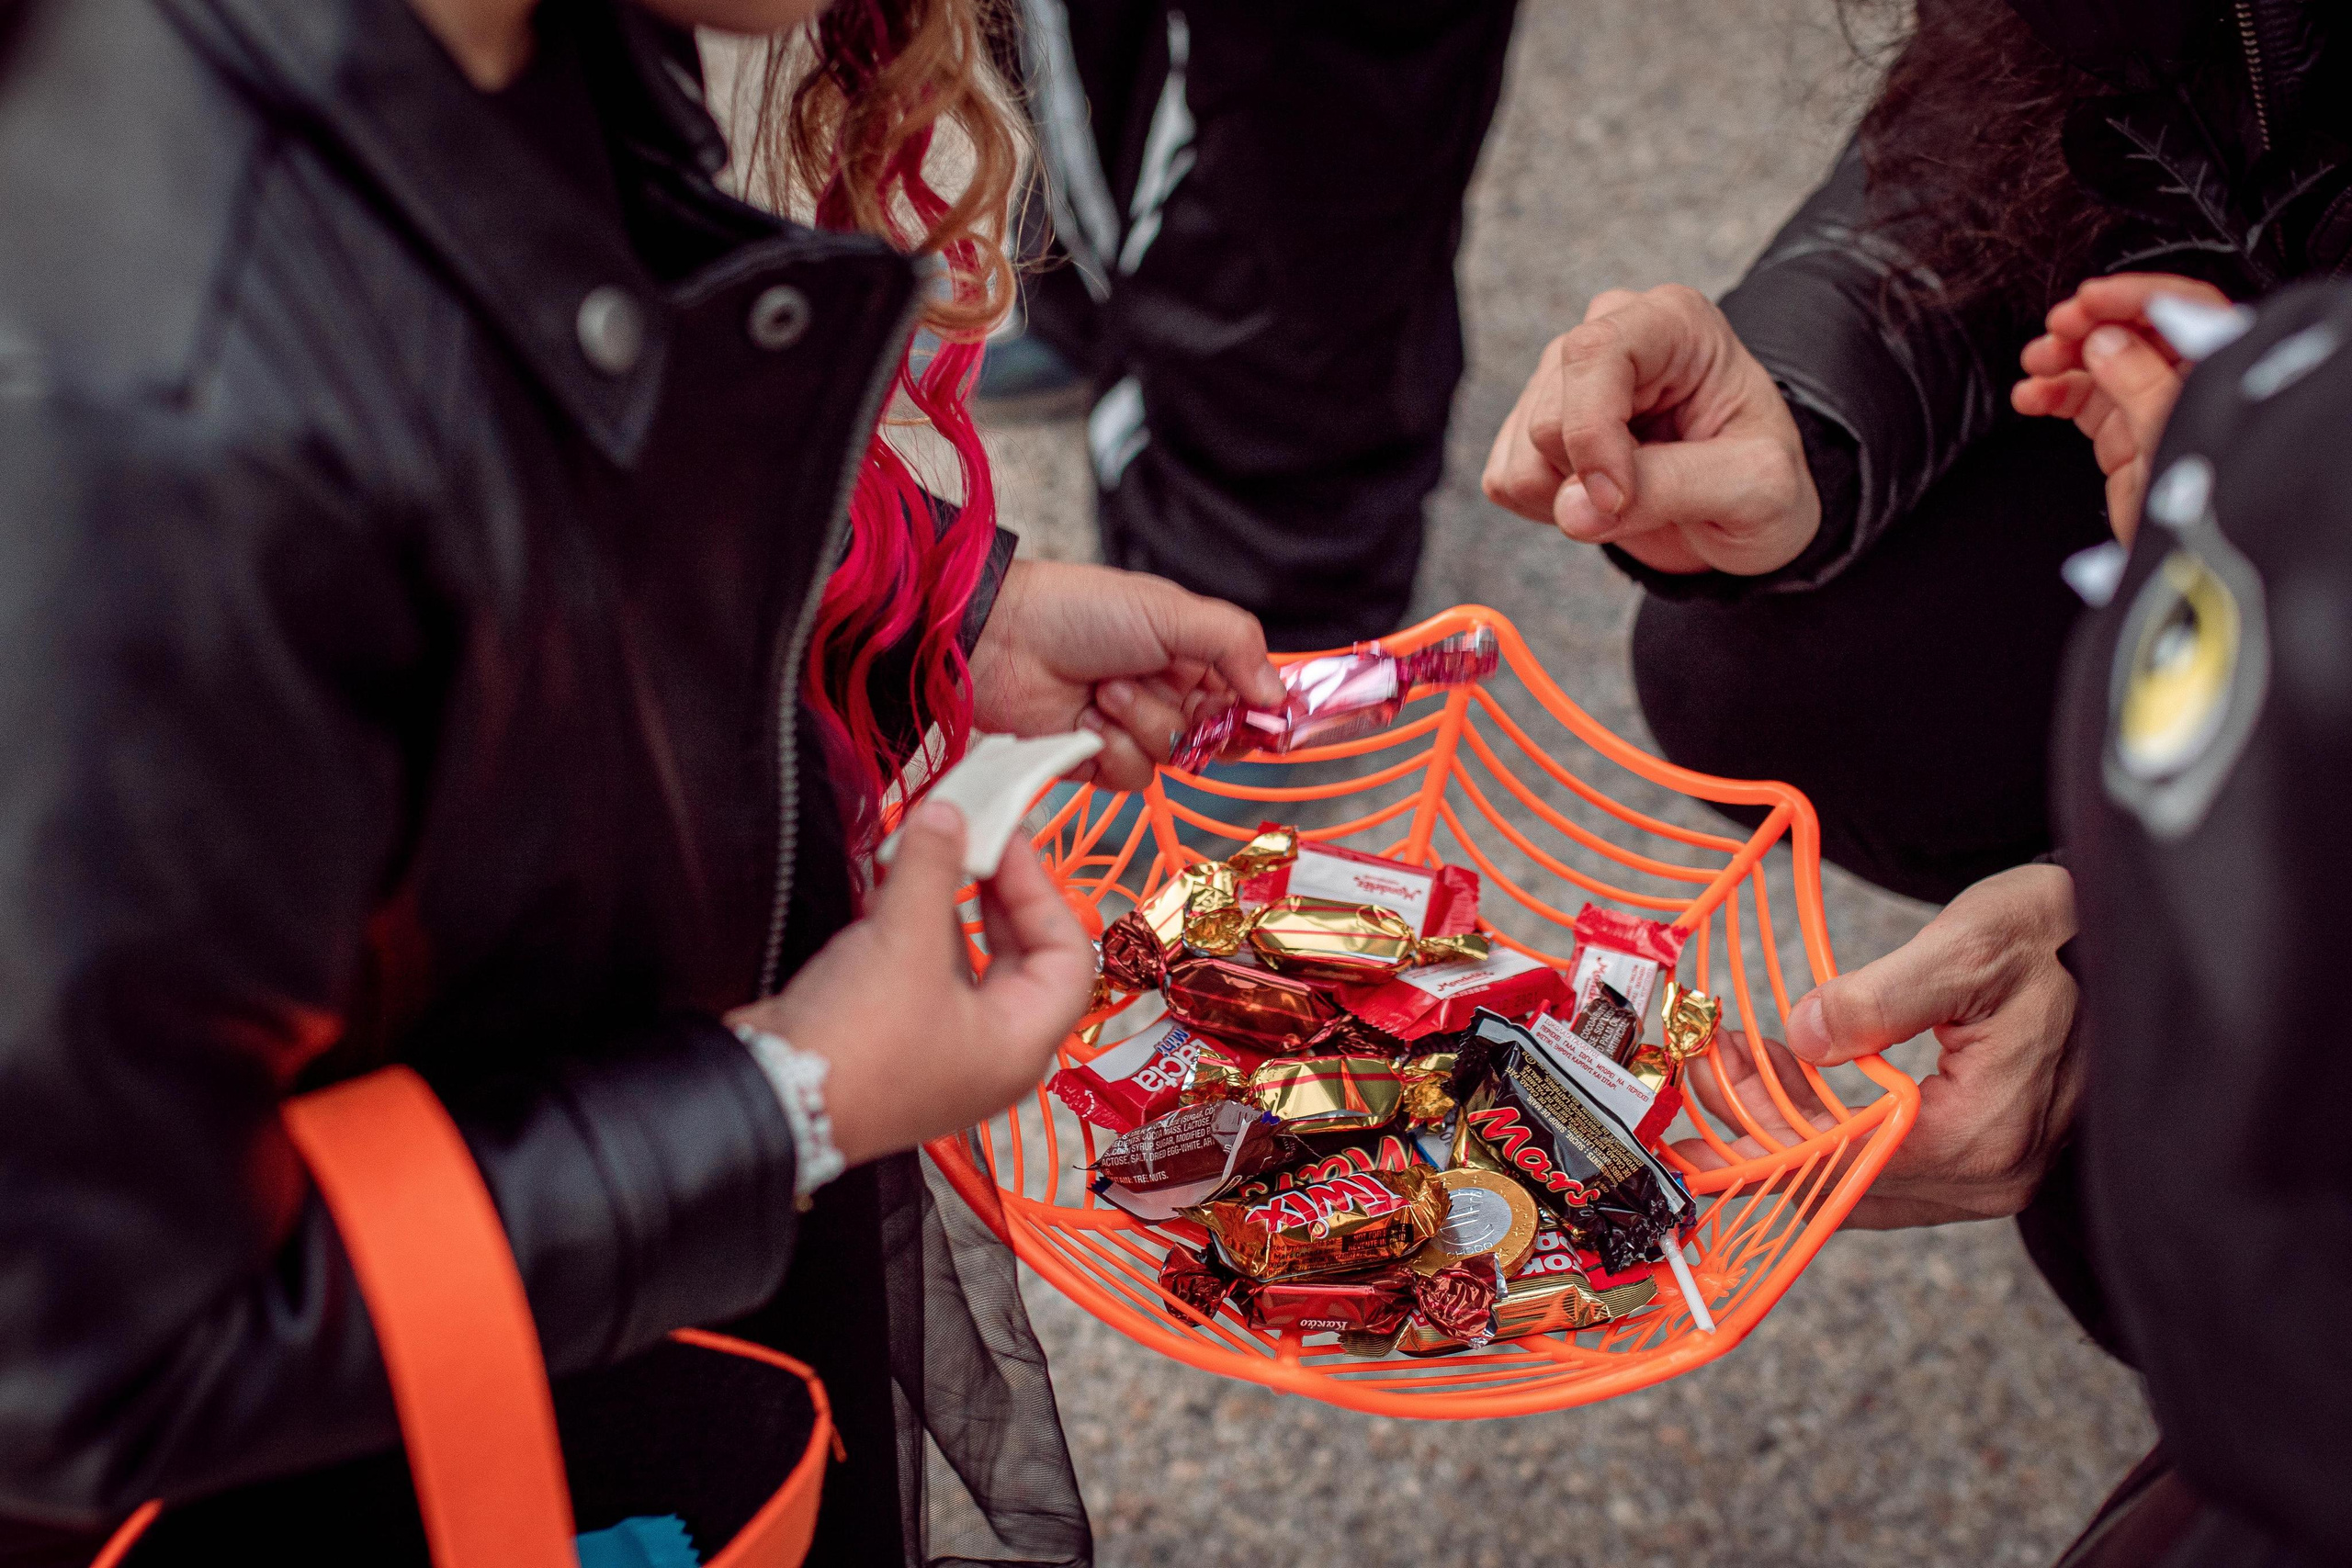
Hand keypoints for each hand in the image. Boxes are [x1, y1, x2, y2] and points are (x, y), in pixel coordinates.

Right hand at [728, 800, 1092, 1166]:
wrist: (771, 1100)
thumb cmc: (857, 1044)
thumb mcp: (904, 940)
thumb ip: (933, 867)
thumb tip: (947, 815)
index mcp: (1020, 1044)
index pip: (1068, 956)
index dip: (1040, 890)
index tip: (1004, 842)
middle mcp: (992, 1055)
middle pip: (1022, 957)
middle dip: (996, 893)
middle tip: (972, 841)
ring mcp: (944, 1053)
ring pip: (968, 963)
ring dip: (948, 906)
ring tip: (926, 853)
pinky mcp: (898, 1044)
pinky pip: (925, 976)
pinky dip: (915, 931)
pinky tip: (889, 889)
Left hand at [969, 559, 1284, 790]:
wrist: (1000, 637)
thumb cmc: (1078, 610)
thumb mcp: (1170, 611)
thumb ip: (1235, 644)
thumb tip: (1278, 695)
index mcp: (1193, 655)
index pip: (1245, 700)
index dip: (1253, 713)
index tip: (1253, 715)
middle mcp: (1168, 694)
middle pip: (1214, 737)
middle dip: (1188, 715)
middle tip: (1161, 685)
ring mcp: (1131, 728)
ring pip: (1172, 759)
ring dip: (1140, 723)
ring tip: (1104, 688)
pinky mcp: (1096, 760)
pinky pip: (1131, 778)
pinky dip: (1110, 749)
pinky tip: (1085, 719)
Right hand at [1482, 284, 1819, 575]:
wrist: (1743, 508)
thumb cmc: (1763, 484)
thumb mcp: (1757, 489)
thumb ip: (1673, 490)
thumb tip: (1570, 510)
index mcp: (1673, 321)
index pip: (1592, 355)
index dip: (1592, 435)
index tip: (1616, 501)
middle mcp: (1608, 333)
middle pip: (1548, 420)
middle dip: (1592, 479)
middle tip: (1657, 492)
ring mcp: (1559, 376)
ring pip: (1520, 457)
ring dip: (1572, 499)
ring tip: (1636, 493)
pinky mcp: (1528, 423)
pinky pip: (1504, 481)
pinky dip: (1548, 509)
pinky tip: (1600, 495)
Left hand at [1671, 864, 2081, 1228]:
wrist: (2123, 935)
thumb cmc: (2058, 936)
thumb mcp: (1970, 947)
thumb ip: (1881, 998)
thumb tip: (1805, 1037)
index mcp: (1985, 1136)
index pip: (1845, 1163)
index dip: (1761, 1131)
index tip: (1701, 1093)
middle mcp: (1990, 1177)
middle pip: (1842, 1180)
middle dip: (1758, 1128)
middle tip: (1702, 1065)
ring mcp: (1989, 1175)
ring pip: (1857, 1177)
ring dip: (1785, 1127)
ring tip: (1728, 1063)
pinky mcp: (1982, 1156)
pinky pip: (1883, 1161)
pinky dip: (1826, 1127)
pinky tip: (1783, 1076)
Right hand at [2014, 273, 2225, 542]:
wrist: (2181, 565)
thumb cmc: (2201, 503)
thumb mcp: (2172, 430)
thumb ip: (2140, 381)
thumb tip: (2106, 341)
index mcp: (2216, 369)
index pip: (2180, 310)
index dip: (2134, 296)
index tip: (2089, 299)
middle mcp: (2183, 382)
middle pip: (2133, 332)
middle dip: (2089, 325)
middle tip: (2057, 328)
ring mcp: (2148, 408)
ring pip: (2099, 363)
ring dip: (2061, 359)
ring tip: (2036, 363)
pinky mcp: (2119, 437)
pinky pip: (2080, 401)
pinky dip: (2051, 394)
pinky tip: (2031, 395)